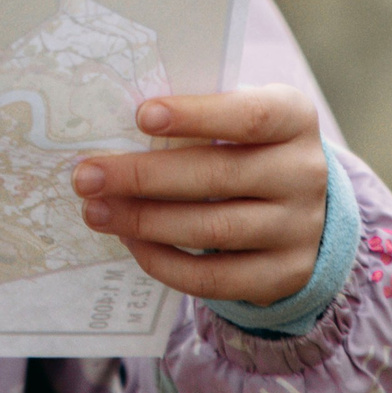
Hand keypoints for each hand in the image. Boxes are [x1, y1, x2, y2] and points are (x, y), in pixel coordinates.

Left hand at [72, 86, 328, 308]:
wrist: (296, 205)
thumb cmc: (241, 144)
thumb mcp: (231, 118)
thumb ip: (190, 117)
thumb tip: (110, 124)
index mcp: (293, 118)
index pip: (250, 116)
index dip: (197, 115)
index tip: (141, 115)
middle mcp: (304, 173)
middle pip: (219, 175)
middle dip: (143, 177)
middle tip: (86, 176)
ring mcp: (300, 229)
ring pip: (214, 229)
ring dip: (145, 221)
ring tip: (96, 212)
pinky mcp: (284, 275)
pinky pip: (215, 277)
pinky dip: (164, 261)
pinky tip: (130, 241)